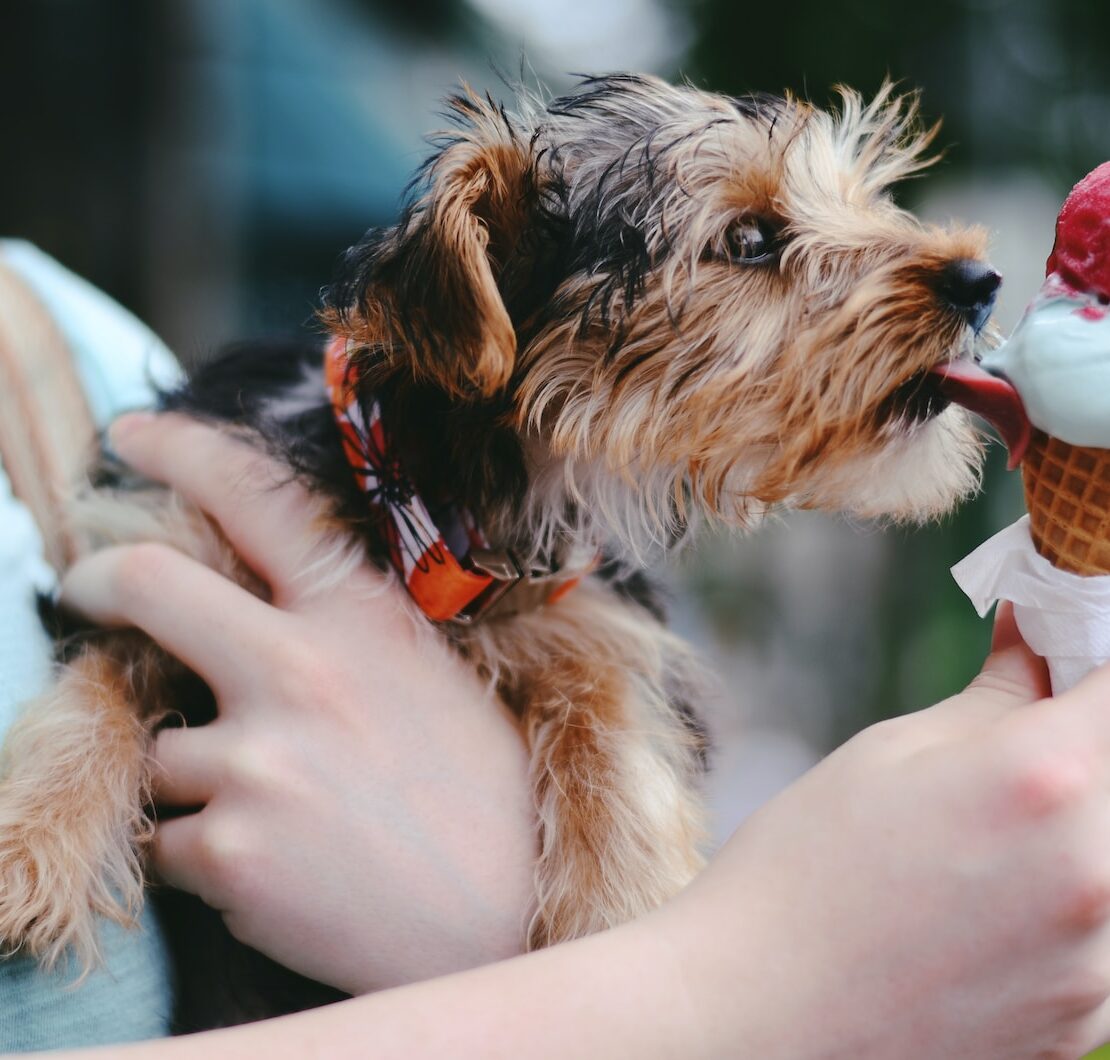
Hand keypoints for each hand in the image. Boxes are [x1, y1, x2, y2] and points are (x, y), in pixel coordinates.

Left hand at [61, 412, 535, 993]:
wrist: (509, 917)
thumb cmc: (486, 793)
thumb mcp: (431, 677)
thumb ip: (347, 634)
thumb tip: (263, 610)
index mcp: (362, 618)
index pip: (258, 499)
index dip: (183, 450)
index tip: (131, 436)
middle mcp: (300, 671)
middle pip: (150, 583)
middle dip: (96, 578)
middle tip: (82, 585)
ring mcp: (258, 760)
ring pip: (159, 747)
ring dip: (195, 778)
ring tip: (281, 816)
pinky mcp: (228, 849)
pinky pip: (165, 840)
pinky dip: (200, 854)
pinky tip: (278, 869)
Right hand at [657, 604, 1109, 1058]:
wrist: (757, 1013)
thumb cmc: (801, 870)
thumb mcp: (886, 755)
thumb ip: (990, 699)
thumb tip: (1035, 643)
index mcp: (1041, 780)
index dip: (1091, 663)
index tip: (1066, 663)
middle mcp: (1096, 871)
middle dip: (1081, 749)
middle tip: (1016, 753)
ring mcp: (1098, 964)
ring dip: (1079, 832)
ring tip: (989, 842)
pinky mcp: (1083, 1025)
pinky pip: (1109, 941)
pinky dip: (1072, 905)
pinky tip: (989, 909)